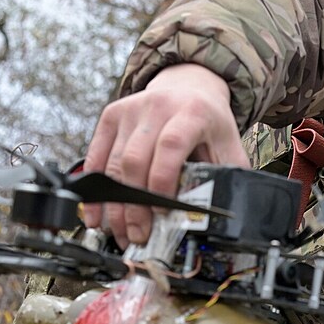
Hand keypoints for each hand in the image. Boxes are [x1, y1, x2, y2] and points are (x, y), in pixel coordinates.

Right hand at [81, 64, 247, 246]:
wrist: (189, 88)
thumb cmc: (208, 124)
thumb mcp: (228, 146)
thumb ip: (228, 178)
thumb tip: (227, 217)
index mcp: (192, 112)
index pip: (170, 146)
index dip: (162, 181)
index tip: (162, 212)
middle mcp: (157, 107)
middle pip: (135, 160)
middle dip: (135, 205)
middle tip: (139, 235)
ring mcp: (130, 110)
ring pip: (114, 163)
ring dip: (114, 205)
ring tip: (121, 233)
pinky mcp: (111, 116)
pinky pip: (96, 157)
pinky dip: (95, 189)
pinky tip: (96, 213)